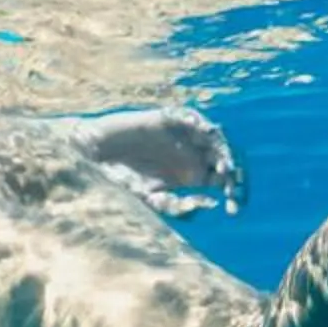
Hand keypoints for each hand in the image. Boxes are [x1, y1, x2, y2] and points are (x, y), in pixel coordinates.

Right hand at [75, 106, 245, 215]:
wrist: (93, 157)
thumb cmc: (121, 181)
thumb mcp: (151, 200)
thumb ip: (176, 206)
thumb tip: (209, 205)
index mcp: (191, 175)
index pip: (224, 180)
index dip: (233, 192)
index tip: (234, 210)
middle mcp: (191, 154)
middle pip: (224, 157)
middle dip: (233, 171)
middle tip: (231, 183)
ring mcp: (182, 136)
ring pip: (213, 137)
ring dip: (221, 149)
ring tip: (223, 166)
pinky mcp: (167, 119)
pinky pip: (190, 116)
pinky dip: (198, 122)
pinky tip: (203, 132)